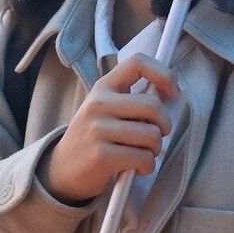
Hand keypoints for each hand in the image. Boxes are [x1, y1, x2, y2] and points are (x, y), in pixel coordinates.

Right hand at [36, 53, 177, 203]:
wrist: (62, 169)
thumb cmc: (94, 136)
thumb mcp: (106, 109)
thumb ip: (132, 99)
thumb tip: (169, 93)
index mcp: (104, 87)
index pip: (137, 63)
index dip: (163, 73)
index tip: (171, 92)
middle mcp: (99, 104)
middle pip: (153, 106)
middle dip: (164, 125)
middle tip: (156, 135)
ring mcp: (98, 129)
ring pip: (152, 135)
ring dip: (155, 149)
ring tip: (143, 153)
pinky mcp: (101, 156)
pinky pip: (143, 158)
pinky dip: (147, 166)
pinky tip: (137, 168)